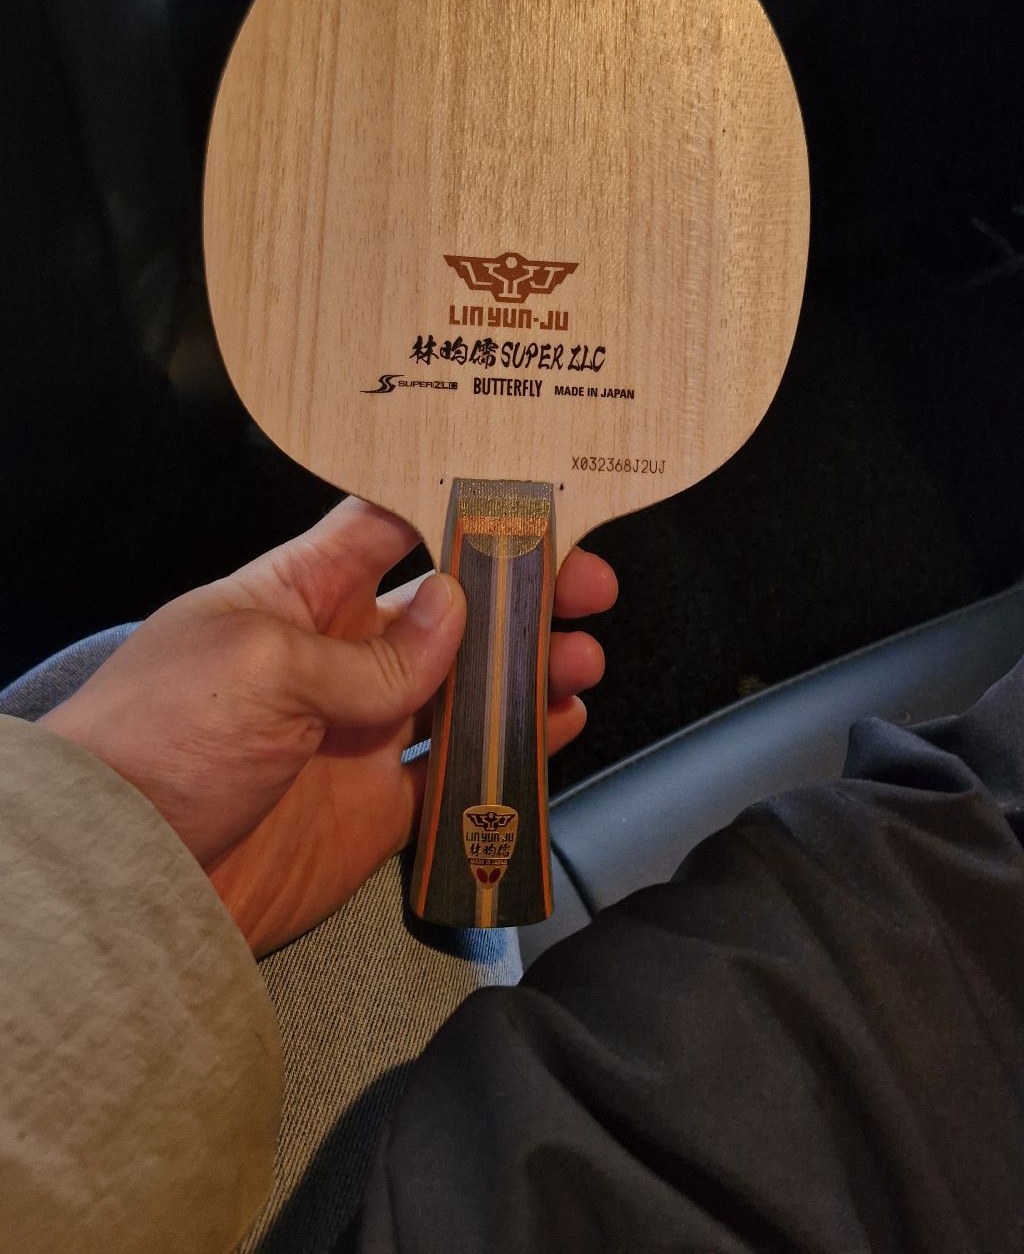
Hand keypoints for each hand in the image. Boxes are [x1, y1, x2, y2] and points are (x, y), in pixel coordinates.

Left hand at [40, 498, 614, 954]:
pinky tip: (552, 726)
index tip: (527, 499)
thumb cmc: (158, 740)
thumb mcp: (262, 666)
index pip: (385, 528)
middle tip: (582, 585)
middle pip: (445, 608)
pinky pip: (456, 774)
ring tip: (579, 660)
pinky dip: (510, 752)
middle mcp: (335, 656)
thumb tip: (453, 613)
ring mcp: (357, 734)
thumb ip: (368, 652)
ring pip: (465, 688)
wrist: (116, 880)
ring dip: (526, 668)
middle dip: (516, 591)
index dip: (455, 508)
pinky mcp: (374, 811)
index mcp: (294, 595)